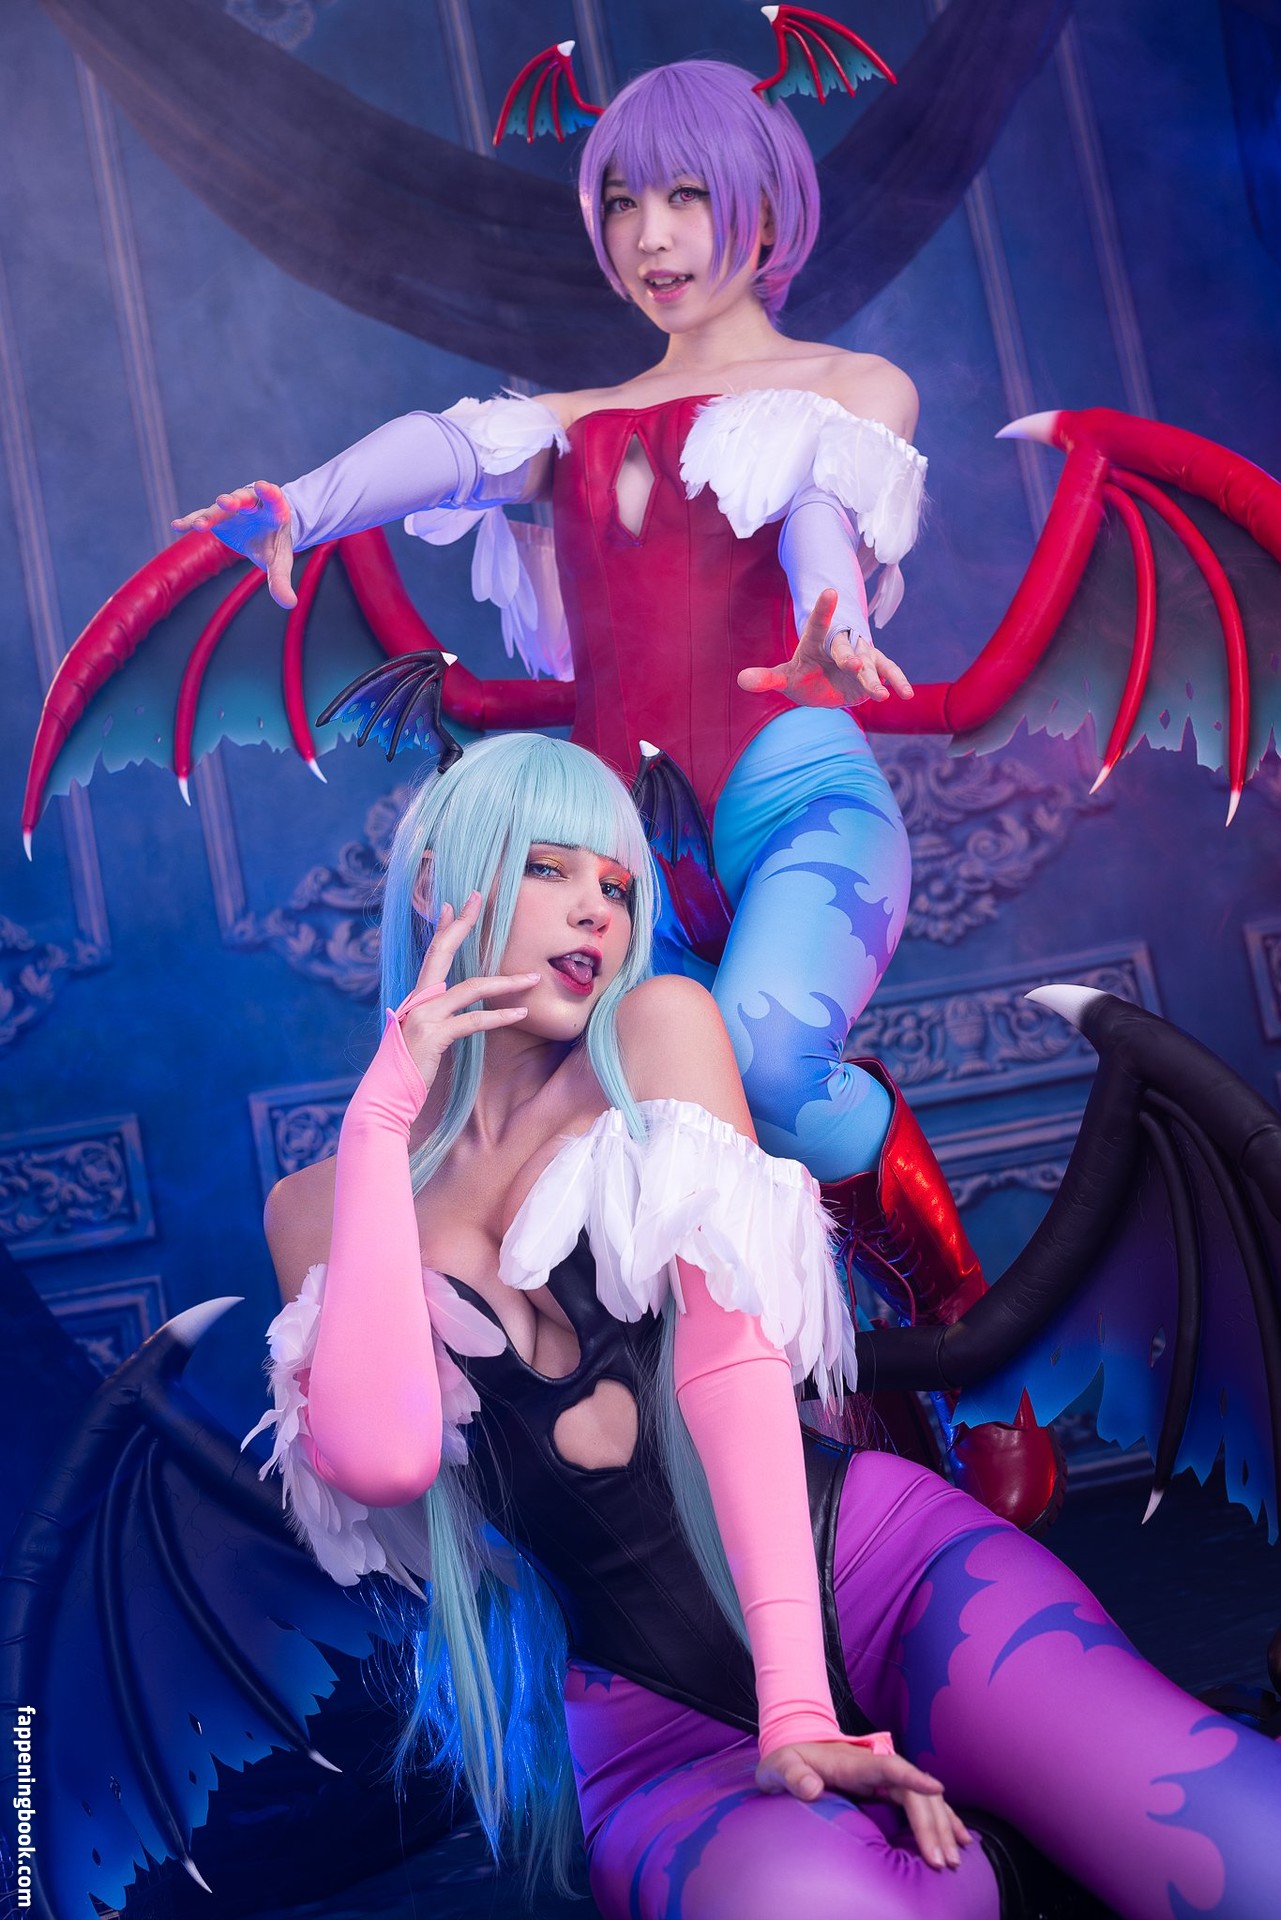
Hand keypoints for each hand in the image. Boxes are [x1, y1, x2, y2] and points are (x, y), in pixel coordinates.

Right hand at [171, 480, 296, 608]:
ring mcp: (231, 508)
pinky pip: (202, 517)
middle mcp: (251, 503)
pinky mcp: (216, 516)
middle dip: (234, 500)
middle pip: (242, 498)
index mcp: (273, 509)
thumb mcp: (280, 561)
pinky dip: (190, 520)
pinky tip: (177, 526)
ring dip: (210, 515)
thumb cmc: (275, 543)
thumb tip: (290, 604)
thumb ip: (281, 580)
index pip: (273, 498)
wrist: (263, 531)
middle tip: (225, 502)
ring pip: (219, 509)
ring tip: (198, 526)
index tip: (265, 487)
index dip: (269, 492)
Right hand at [394, 894, 538, 1095]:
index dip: (443, 928)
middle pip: (442, 952)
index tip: (452, 904)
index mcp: (416, 999)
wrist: (385, 1097)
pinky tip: (521, 1013)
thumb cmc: (406, 1071)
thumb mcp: (420, 1038)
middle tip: (478, 897)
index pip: (431, 955)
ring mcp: (424, 1016)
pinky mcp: (433, 1036)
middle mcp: (418, 1000)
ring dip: (506, 983)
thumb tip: (450, 1009)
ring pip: (471, 988)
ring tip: (533, 978)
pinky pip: (473, 1021)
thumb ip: (433, 1020)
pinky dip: (500, 1017)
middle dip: (461, 923)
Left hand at [737, 588, 913, 708]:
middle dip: (851, 657)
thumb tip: (741, 680)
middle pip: (847, 647)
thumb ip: (766, 679)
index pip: (817, 623)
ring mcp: (861, 656)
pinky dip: (897, 682)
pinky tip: (906, 694)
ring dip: (875, 677)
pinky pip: (888, 673)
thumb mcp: (784, 679)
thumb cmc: (803, 676)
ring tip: (881, 693)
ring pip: (870, 663)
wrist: (824, 684)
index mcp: (816, 640)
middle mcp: (841, 644)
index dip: (823, 609)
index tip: (830, 591)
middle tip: (855, 666)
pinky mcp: (875, 670)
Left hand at [756, 1740, 971, 1869]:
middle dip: (932, 1824)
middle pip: (914, 1792)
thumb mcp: (781, 1767)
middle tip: (941, 1861)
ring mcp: (886, 1777)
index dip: (913, 1777)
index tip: (936, 1788)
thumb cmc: (788, 1762)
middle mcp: (878, 1767)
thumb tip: (811, 1789)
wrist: (795, 1748)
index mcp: (856, 1763)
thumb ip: (793, 1775)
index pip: (890, 1767)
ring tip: (954, 1858)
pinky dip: (943, 1819)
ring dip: (942, 1826)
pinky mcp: (889, 1788)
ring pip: (925, 1800)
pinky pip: (923, 1803)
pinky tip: (960, 1838)